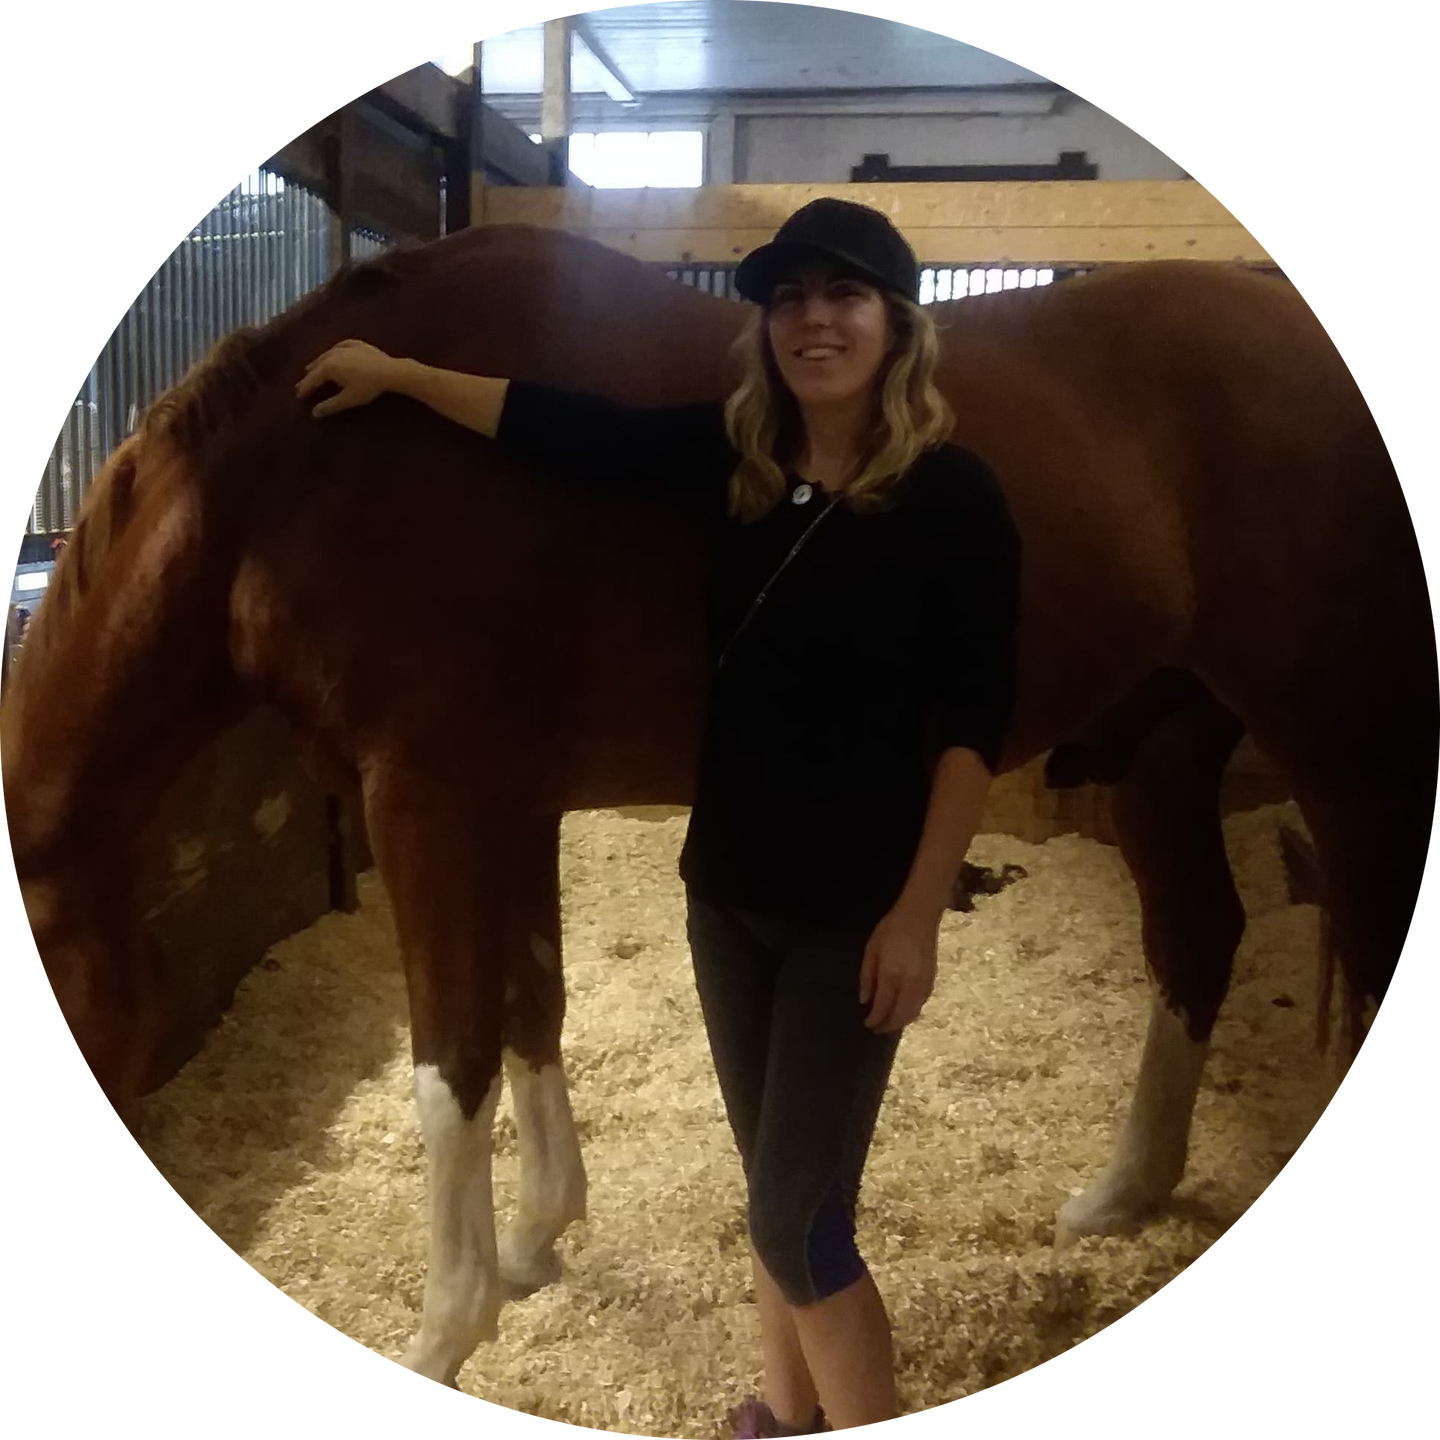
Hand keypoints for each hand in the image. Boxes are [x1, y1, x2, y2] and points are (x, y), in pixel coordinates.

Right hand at [295, 339, 399, 416]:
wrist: (390, 371)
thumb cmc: (368, 387)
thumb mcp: (348, 399)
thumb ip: (330, 406)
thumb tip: (315, 413)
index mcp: (328, 367)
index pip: (312, 379)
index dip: (305, 388)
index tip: (298, 395)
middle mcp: (333, 354)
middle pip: (317, 365)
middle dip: (309, 375)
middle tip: (302, 384)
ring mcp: (345, 347)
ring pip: (326, 354)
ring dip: (318, 362)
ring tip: (312, 367)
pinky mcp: (357, 344)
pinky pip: (340, 346)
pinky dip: (334, 351)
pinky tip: (333, 352)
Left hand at [859, 907, 938, 1033]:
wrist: (920, 916)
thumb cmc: (891, 929)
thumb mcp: (871, 949)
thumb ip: (867, 976)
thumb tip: (864, 1000)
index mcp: (891, 973)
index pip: (883, 1006)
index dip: (875, 1019)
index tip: (867, 1024)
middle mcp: (910, 982)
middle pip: (900, 1015)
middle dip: (888, 1026)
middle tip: (877, 1029)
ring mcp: (923, 982)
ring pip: (914, 1012)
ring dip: (901, 1022)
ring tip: (888, 1023)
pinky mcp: (932, 980)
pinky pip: (921, 1003)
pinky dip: (911, 1012)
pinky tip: (903, 1010)